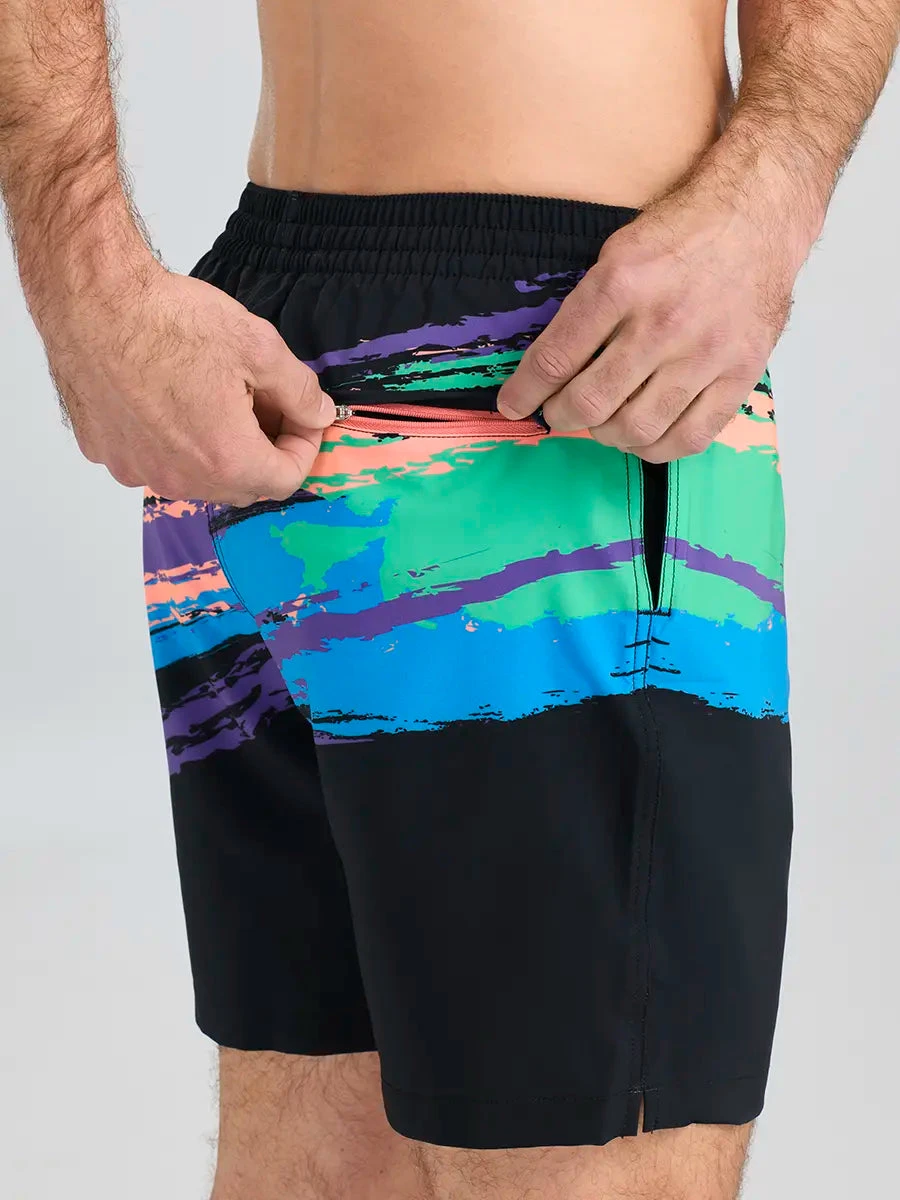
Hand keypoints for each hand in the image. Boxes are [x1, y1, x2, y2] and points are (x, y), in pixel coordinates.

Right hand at [33, 255, 333, 503]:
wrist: (90, 299)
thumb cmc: (171, 321)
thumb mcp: (259, 347)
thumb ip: (300, 391)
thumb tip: (319, 414)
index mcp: (226, 460)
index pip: (286, 480)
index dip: (303, 446)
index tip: (302, 415)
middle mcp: (180, 478)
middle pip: (241, 482)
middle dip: (262, 447)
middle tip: (262, 399)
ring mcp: (137, 469)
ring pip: (196, 474)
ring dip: (216, 446)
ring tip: (213, 393)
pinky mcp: (105, 451)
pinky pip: (152, 458)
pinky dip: (170, 438)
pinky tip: (167, 393)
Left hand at [497, 180, 810, 461]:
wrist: (757, 214)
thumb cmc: (682, 232)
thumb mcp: (617, 251)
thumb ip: (585, 311)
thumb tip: (549, 370)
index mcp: (621, 285)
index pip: (556, 360)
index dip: (525, 393)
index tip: (512, 406)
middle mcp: (662, 323)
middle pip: (591, 403)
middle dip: (561, 417)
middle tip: (558, 414)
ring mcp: (705, 353)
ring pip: (636, 428)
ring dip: (605, 435)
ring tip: (601, 423)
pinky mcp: (739, 373)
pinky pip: (689, 437)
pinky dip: (655, 448)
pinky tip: (643, 436)